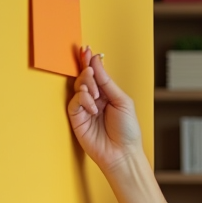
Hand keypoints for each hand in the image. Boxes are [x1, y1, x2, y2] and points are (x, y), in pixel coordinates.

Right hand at [66, 45, 142, 171]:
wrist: (123, 153)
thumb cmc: (127, 130)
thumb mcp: (122, 101)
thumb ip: (107, 82)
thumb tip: (96, 62)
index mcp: (108, 94)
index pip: (96, 74)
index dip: (90, 62)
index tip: (86, 49)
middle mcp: (95, 100)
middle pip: (85, 78)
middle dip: (88, 73)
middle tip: (91, 73)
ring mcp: (85, 108)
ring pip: (78, 87)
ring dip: (86, 86)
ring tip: (96, 94)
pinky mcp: (76, 118)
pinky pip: (73, 102)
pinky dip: (82, 100)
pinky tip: (92, 107)